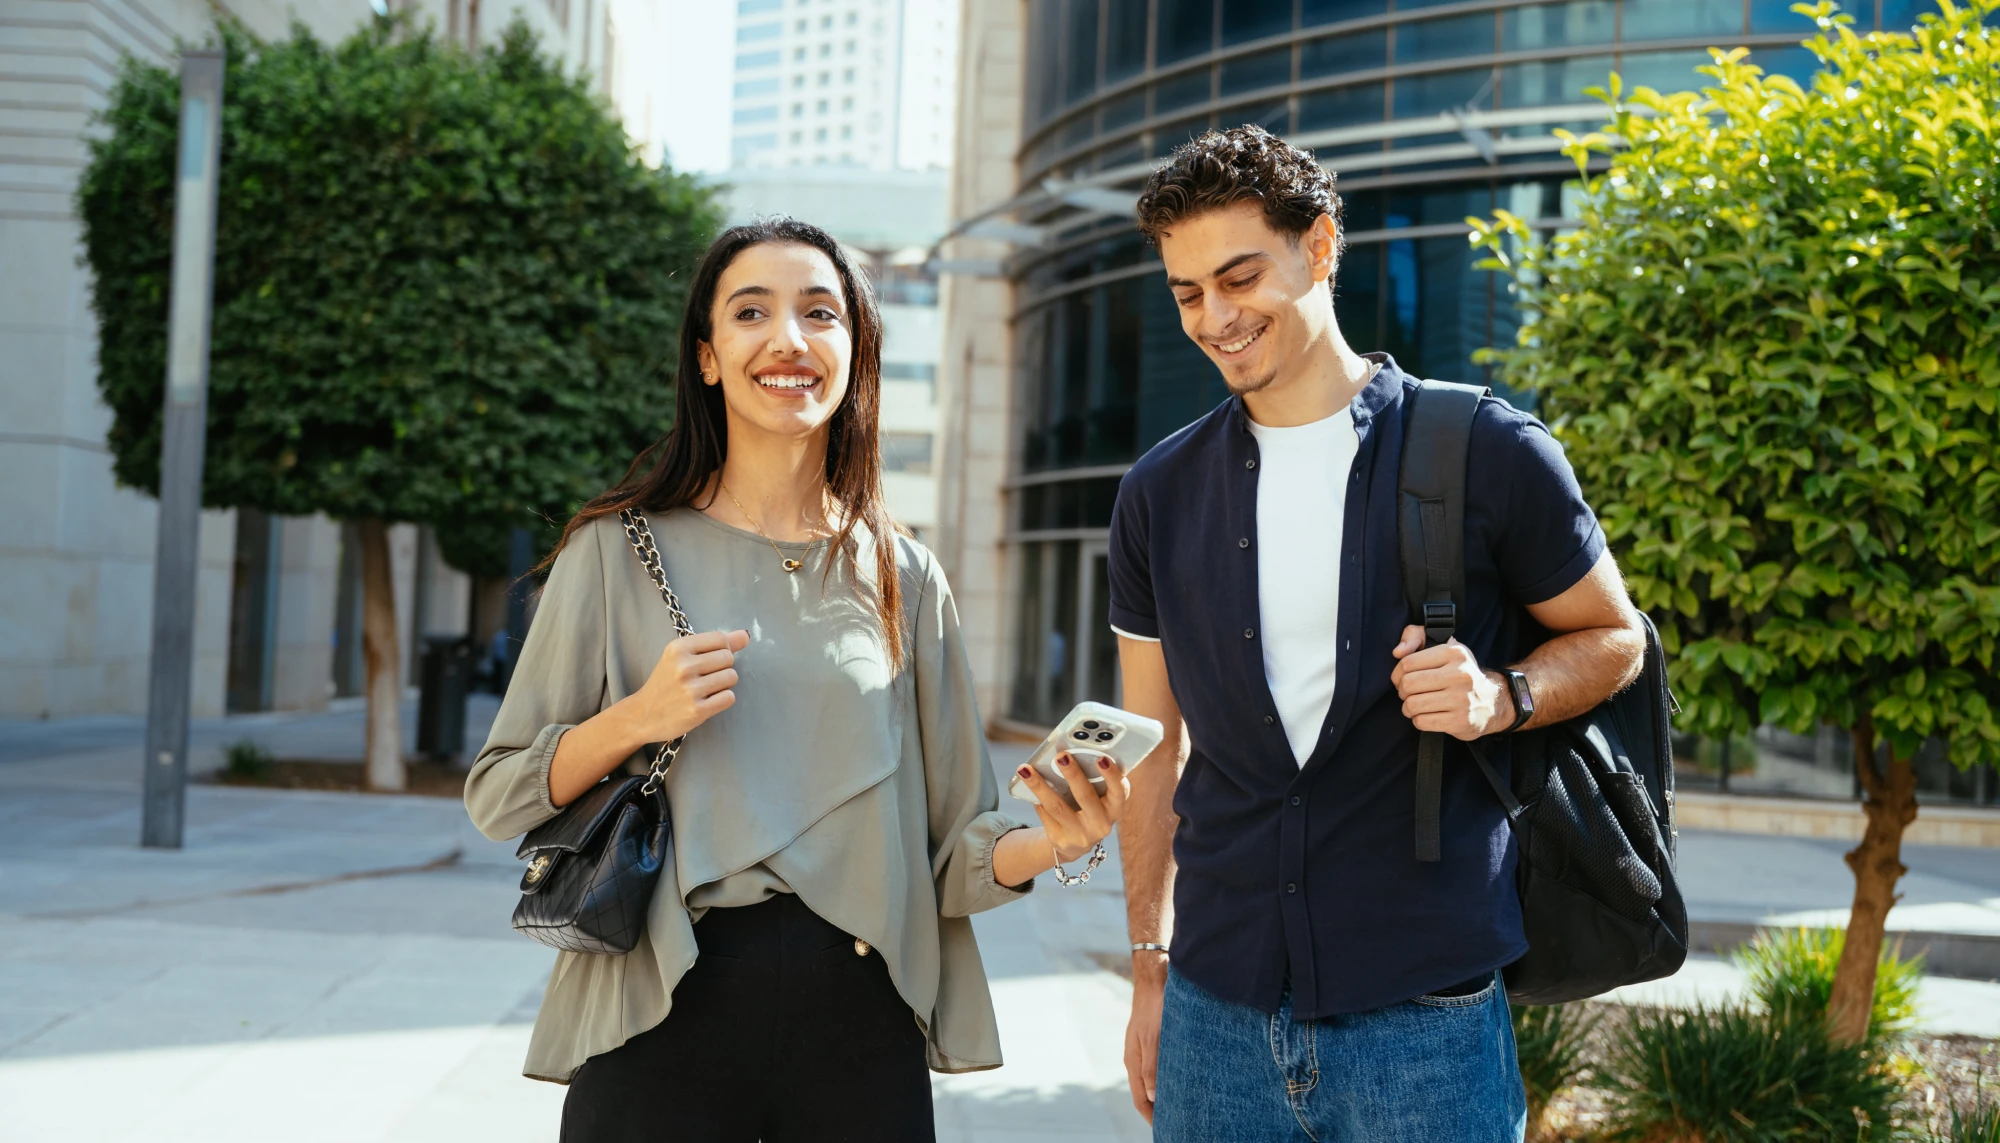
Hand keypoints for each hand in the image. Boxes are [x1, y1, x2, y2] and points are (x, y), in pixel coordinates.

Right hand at [624, 628, 748, 742]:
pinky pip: (729, 697)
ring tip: (705, 689)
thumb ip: (714, 644)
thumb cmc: (666, 683)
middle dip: (722, 667)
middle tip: (704, 677)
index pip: (720, 639)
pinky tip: (707, 701)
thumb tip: (745, 635)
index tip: (708, 660)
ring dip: (724, 684)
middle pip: (728, 658)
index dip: (721, 649)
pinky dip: (722, 700)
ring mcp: (691, 690)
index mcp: (678, 648)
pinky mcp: (698, 710)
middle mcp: (684, 666)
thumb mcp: (681, 657)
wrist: (643, 715)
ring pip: (732, 677)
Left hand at [1014, 753, 1129, 862]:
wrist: (1075, 844)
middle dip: (1073, 774)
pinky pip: (1045, 814)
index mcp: (1114, 809)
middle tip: (1061, 756)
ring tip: (1026, 770)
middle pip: (1085, 797)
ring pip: (1057, 806)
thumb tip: (1067, 754)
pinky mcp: (1061, 840)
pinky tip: (1026, 784)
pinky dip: (1036, 797)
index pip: (1119, 792)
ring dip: (1040, 785)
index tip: (1101, 758)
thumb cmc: (1088, 810)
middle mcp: (1100, 824)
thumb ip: (1093, 781)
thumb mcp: (1098, 800)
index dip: (1112, 776)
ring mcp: (1080, 835)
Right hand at [1124, 955, 1166, 1121]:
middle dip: (1158, 1109)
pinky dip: (1168, 1079)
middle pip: (1146, 1093)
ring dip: (1164, 1094)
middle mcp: (1137, 1058)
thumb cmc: (1154, 1006)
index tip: (1165, 1129)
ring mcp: (1144, 1049)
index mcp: (1133, 1061)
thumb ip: (1152, 1066)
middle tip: (1177, 1121)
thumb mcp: (1154, 1038)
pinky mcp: (1154, 1040)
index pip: (1140, 1099)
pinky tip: (1182, 1079)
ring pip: (1153, 1080)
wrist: (1155, 978)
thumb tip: (1153, 1095)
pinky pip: (1159, 1066)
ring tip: (1182, 1106)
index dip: (1151, 1116)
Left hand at [1389, 625, 1511, 740]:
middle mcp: (1460, 675)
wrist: (1492, 702)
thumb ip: (1415, 636)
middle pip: (1408, 684)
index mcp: (1454, 653)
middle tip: (1409, 694)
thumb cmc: (1459, 674)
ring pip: (1412, 705)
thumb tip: (1397, 651)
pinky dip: (1418, 720)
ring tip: (1416, 706)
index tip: (1402, 679)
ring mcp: (1461, 700)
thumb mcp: (1443, 648)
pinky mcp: (1460, 721)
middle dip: (1402, 692)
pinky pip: (1422, 722)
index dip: (1397, 674)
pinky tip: (1427, 715)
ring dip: (1408, 708)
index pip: (1407, 663)